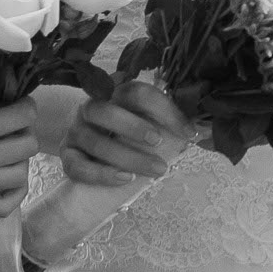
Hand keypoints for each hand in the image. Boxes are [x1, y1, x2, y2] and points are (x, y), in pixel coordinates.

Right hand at [0, 97, 33, 214]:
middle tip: (11, 123)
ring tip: (6, 149)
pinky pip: (4, 206)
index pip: (19, 118)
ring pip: (21, 176)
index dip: (25, 105)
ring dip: (19, 160)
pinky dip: (12, 193)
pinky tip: (4, 178)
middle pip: (27, 147)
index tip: (18, 101)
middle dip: (25, 130)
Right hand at [59, 80, 192, 193]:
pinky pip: (78, 166)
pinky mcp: (66, 156)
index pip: (138, 92)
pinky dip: (101, 174)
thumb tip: (206, 132)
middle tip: (159, 143)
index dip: (165, 110)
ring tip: (156, 171)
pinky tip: (124, 179)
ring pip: (95, 142)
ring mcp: (76, 131)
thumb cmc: (124, 131)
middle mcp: (91, 107)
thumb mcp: (146, 121)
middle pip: (106, 110)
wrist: (84, 142)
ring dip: (128, 157)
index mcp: (116, 92)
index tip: (188, 133)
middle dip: (134, 127)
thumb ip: (171, 124)